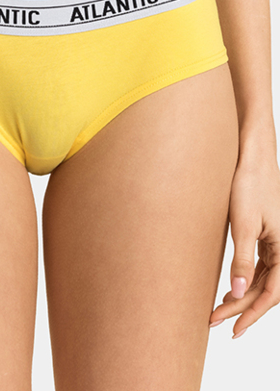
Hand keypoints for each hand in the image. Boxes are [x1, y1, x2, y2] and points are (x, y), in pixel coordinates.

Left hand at [208, 154, 279, 337]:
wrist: (251, 158)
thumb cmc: (249, 186)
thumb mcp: (242, 224)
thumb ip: (242, 259)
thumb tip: (238, 291)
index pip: (271, 293)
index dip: (252, 314)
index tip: (232, 329)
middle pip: (265, 289)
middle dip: (241, 307)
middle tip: (214, 320)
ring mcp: (276, 243)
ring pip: (262, 279)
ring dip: (242, 295)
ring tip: (219, 309)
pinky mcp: (265, 236)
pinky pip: (259, 266)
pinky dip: (245, 279)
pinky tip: (230, 286)